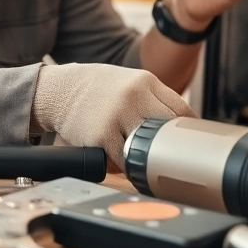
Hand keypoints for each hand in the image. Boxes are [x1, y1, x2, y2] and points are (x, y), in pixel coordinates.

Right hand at [30, 63, 194, 167]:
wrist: (60, 89)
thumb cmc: (98, 89)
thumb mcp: (129, 82)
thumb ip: (154, 98)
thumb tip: (182, 125)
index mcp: (145, 82)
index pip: (181, 110)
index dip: (187, 131)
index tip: (187, 142)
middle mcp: (134, 96)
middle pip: (169, 129)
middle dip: (171, 146)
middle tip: (171, 157)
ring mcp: (117, 115)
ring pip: (148, 147)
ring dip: (148, 158)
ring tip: (147, 162)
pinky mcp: (101, 135)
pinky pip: (124, 160)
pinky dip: (127, 165)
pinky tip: (125, 162)